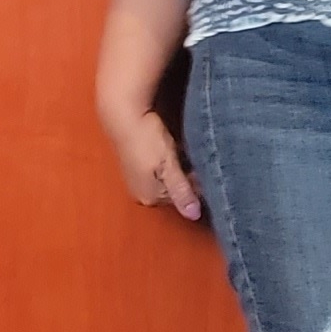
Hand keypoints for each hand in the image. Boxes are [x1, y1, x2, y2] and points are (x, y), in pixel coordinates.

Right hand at [104, 105, 202, 223]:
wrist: (123, 115)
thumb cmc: (147, 141)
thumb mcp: (168, 168)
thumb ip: (182, 192)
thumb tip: (194, 216)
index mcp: (150, 198)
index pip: (183, 199)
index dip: (198, 186)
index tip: (206, 170)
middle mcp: (142, 192)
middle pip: (175, 190)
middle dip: (188, 177)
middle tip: (197, 159)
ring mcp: (138, 178)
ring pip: (169, 178)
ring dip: (180, 168)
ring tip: (184, 151)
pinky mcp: (136, 163)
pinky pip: (160, 168)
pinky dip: (169, 160)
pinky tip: (172, 147)